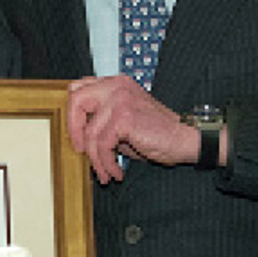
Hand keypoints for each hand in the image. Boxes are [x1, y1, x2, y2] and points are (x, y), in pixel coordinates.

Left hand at [68, 75, 200, 184]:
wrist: (185, 139)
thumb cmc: (156, 133)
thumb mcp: (124, 120)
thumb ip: (101, 119)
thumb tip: (77, 134)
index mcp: (115, 84)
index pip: (78, 89)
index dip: (72, 114)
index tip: (77, 136)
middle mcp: (116, 86)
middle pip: (76, 101)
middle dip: (75, 132)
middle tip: (83, 153)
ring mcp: (120, 99)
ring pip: (90, 132)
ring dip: (95, 159)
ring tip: (105, 172)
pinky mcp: (124, 116)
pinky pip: (102, 144)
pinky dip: (106, 163)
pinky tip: (115, 171)